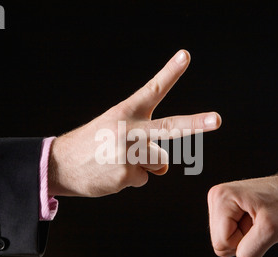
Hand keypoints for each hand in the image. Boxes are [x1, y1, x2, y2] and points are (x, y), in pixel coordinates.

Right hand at [48, 49, 221, 196]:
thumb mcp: (113, 129)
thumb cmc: (92, 144)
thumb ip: (144, 141)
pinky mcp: (126, 175)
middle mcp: (129, 130)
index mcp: (126, 112)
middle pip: (170, 127)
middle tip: (218, 120)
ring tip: (118, 162)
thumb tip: (163, 169)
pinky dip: (131, 179)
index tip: (186, 56)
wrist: (60, 164)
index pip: (152, 89)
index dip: (171, 72)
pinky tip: (112, 173)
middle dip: (197, 123)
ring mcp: (129, 154)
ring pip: (159, 164)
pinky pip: (144, 179)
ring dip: (145, 166)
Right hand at [207, 171, 277, 256]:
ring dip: (245, 236)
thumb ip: (250, 250)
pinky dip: (245, 232)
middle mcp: (218, 197)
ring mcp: (222, 202)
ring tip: (258, 219)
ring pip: (224, 240)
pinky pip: (230, 234)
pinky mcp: (229, 208)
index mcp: (222, 197)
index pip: (220, 242)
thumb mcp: (271, 230)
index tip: (259, 225)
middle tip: (259, 223)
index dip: (243, 241)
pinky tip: (256, 219)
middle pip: (219, 242)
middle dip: (243, 239)